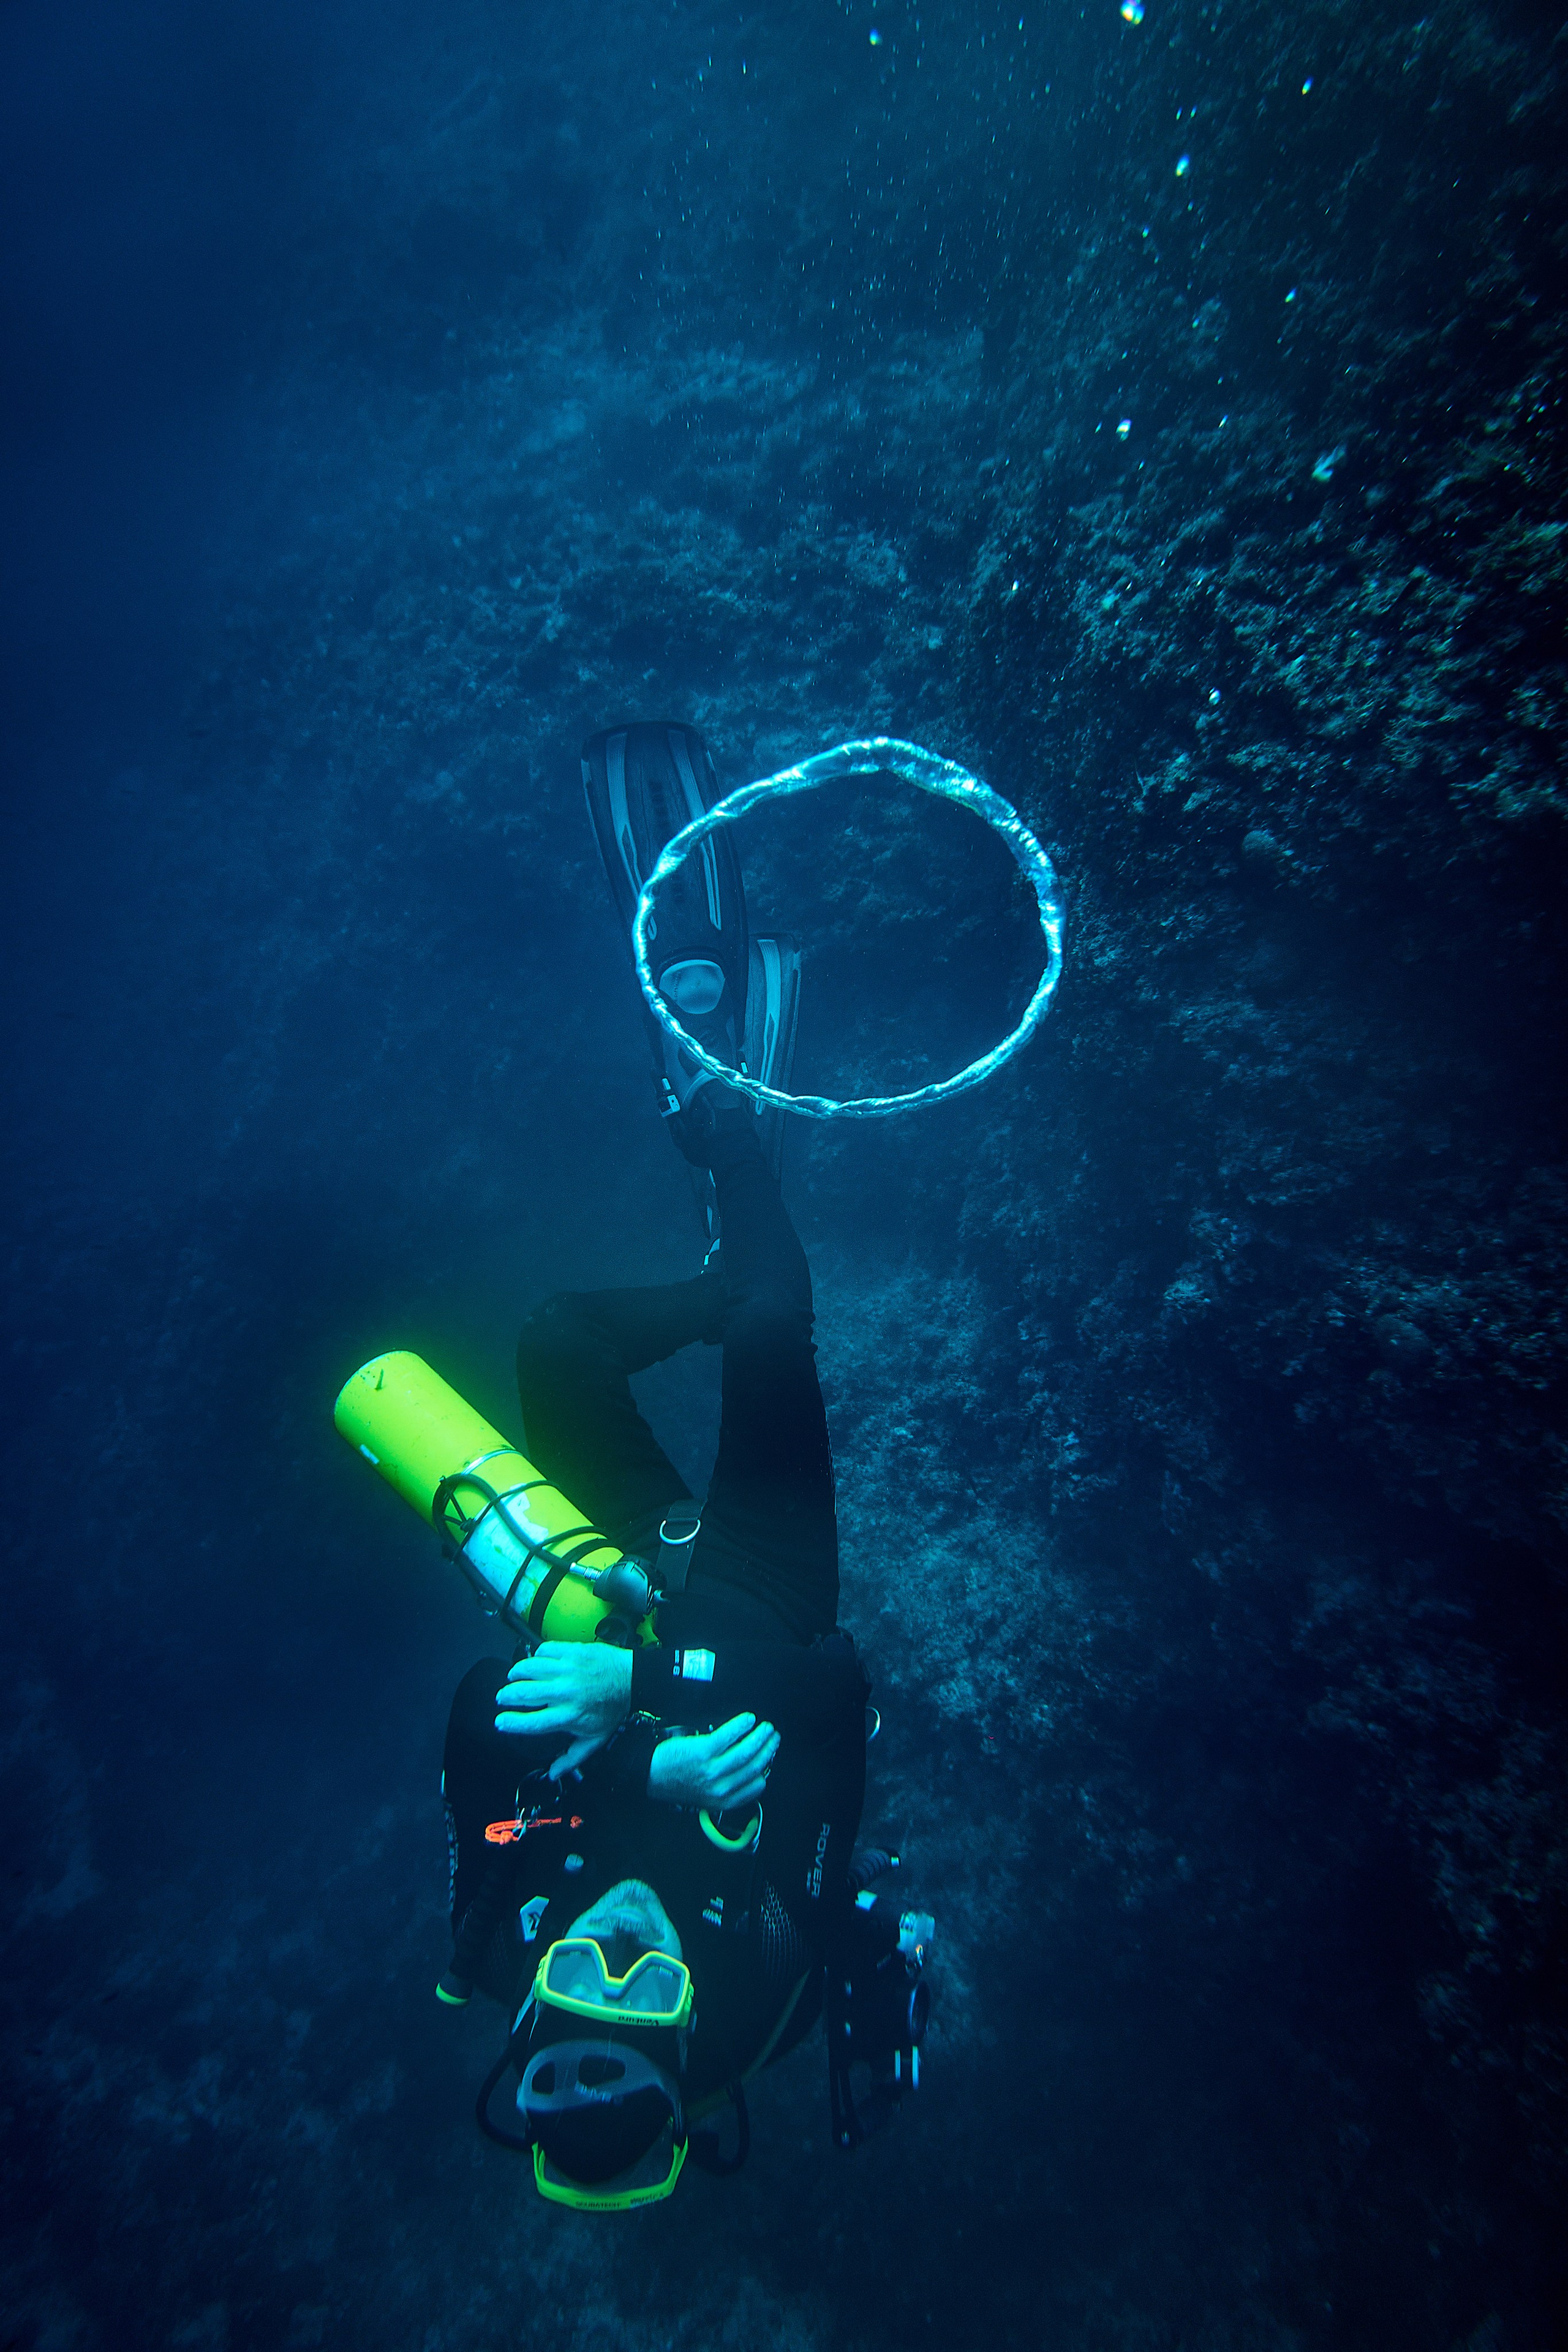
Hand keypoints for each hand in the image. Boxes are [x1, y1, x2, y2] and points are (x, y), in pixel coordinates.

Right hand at [495, 1642, 633, 1778]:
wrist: (632, 1679)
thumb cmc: (612, 1709)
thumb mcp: (595, 1739)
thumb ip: (572, 1758)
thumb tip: (553, 1774)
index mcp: (569, 1716)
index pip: (531, 1722)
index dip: (510, 1723)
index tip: (500, 1722)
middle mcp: (566, 1692)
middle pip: (524, 1692)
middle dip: (506, 1696)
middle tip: (502, 1698)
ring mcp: (569, 1669)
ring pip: (530, 1667)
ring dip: (516, 1673)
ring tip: (513, 1678)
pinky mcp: (573, 1651)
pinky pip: (544, 1650)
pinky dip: (535, 1656)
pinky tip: (535, 1663)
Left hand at [646, 1713, 779, 1812]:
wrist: (651, 1774)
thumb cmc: (678, 1782)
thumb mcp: (705, 1796)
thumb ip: (727, 1788)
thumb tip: (751, 1771)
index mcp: (723, 1801)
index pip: (756, 1786)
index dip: (766, 1769)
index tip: (769, 1756)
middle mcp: (720, 1788)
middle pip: (755, 1766)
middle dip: (768, 1749)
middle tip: (773, 1736)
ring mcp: (711, 1769)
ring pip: (746, 1751)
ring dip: (760, 1736)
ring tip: (765, 1726)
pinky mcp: (703, 1750)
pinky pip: (730, 1735)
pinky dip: (742, 1725)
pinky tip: (748, 1718)